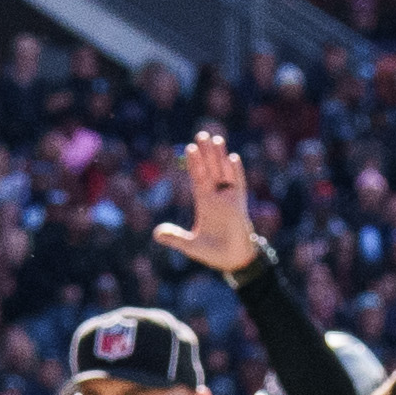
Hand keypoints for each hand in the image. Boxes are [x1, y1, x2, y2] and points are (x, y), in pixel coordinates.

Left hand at [156, 129, 258, 276]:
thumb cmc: (213, 252)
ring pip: (224, 172)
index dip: (194, 163)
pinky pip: (238, 185)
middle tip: (201, 133)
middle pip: (211, 169)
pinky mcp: (240, 205)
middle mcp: (217, 197)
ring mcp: (229, 199)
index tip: (189, 147)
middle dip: (206, 153)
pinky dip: (235, 172)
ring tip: (216, 139)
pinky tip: (232, 158)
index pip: (198, 178)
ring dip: (220, 156)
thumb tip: (155, 233)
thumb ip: (174, 238)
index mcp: (205, 202)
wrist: (233, 261)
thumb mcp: (190, 245)